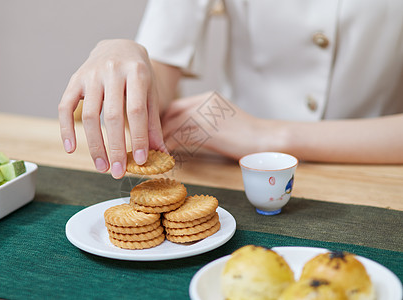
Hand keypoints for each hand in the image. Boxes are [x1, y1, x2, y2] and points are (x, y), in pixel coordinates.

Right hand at [58, 39, 166, 178]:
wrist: (119, 46)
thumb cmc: (138, 75)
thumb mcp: (151, 93)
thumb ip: (153, 123)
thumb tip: (160, 154)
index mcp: (136, 73)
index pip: (136, 110)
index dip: (138, 137)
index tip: (141, 161)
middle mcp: (112, 71)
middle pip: (112, 116)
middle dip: (115, 148)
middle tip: (118, 172)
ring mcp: (91, 74)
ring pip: (89, 115)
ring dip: (95, 146)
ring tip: (102, 167)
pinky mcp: (75, 79)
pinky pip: (65, 106)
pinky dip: (66, 129)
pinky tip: (71, 149)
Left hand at [161, 92, 281, 158]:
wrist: (266, 139)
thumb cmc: (247, 135)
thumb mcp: (223, 119)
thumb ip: (204, 120)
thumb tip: (183, 132)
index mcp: (208, 97)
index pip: (176, 105)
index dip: (163, 119)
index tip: (155, 132)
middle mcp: (204, 102)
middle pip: (171, 112)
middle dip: (158, 128)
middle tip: (149, 142)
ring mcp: (206, 115)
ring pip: (173, 125)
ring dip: (161, 139)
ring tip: (153, 152)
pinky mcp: (207, 131)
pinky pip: (181, 138)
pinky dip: (171, 148)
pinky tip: (166, 157)